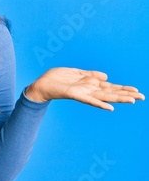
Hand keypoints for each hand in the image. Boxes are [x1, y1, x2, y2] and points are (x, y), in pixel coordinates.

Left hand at [25, 67, 144, 110]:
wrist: (42, 84)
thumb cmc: (58, 79)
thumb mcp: (77, 72)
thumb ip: (91, 74)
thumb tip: (106, 77)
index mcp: (90, 83)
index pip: (111, 87)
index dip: (123, 88)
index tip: (137, 91)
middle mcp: (89, 89)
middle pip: (111, 92)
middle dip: (126, 94)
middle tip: (142, 97)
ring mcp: (83, 93)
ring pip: (104, 96)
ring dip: (118, 98)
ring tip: (132, 100)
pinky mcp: (75, 94)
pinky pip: (89, 100)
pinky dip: (100, 103)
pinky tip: (110, 107)